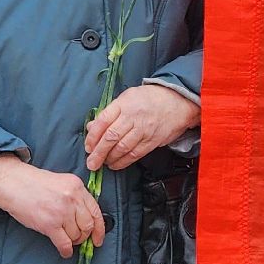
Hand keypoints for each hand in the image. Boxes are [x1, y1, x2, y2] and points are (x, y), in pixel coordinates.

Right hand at [0, 155, 105, 257]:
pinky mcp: (50, 224)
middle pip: (88, 225)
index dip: (100, 228)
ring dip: (73, 242)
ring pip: (77, 235)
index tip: (98, 238)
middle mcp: (72, 199)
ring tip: (67, 240)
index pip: (96, 211)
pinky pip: (65, 244)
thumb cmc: (34, 184)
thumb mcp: (61, 182)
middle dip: (85, 236)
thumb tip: (86, 217)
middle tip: (79, 239)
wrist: (13, 183)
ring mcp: (62, 212)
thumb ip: (75, 196)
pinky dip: (66, 250)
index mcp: (77, 186)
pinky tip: (64, 251)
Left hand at [84, 83, 199, 171]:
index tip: (88, 147)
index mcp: (124, 103)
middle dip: (99, 152)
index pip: (103, 121)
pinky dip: (123, 161)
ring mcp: (143, 130)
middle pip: (111, 137)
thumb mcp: (126, 98)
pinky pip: (135, 154)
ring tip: (102, 164)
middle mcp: (133, 117)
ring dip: (110, 158)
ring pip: (122, 147)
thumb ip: (109, 113)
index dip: (93, 136)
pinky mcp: (152, 141)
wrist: (176, 101)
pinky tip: (115, 164)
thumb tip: (91, 127)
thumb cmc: (148, 98)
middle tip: (91, 163)